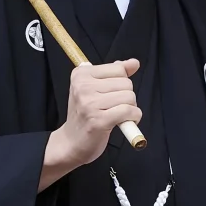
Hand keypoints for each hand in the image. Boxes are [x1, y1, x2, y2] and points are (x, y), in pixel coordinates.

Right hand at [40, 58, 141, 187]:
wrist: (72, 142)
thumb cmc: (85, 114)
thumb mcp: (95, 88)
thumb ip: (115, 73)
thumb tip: (134, 62)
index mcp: (81, 74)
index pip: (118, 69)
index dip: (122, 83)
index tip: (111, 94)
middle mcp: (83, 87)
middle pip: (126, 83)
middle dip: (127, 97)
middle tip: (114, 107)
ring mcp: (90, 104)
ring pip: (130, 97)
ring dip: (131, 108)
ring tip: (117, 115)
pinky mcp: (99, 121)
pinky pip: (129, 111)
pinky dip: (133, 118)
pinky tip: (124, 122)